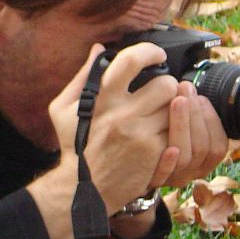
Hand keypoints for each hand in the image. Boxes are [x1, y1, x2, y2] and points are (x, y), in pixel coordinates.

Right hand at [47, 42, 178, 213]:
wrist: (83, 187)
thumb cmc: (74, 145)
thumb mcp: (62, 109)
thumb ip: (81, 77)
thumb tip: (98, 50)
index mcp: (101, 99)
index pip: (131, 61)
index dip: (149, 52)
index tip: (156, 55)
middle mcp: (122, 114)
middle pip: (166, 84)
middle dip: (167, 86)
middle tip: (161, 93)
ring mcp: (141, 134)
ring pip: (176, 108)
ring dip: (173, 109)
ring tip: (161, 115)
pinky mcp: (154, 152)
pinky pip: (177, 130)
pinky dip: (173, 131)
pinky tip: (161, 135)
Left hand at [155, 81, 229, 186]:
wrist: (123, 172)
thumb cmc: (152, 144)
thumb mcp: (174, 131)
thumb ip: (187, 117)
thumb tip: (189, 88)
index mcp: (202, 162)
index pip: (217, 145)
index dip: (211, 120)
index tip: (200, 97)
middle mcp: (190, 172)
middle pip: (203, 148)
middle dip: (196, 115)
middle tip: (186, 89)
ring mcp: (172, 178)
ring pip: (186, 158)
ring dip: (183, 126)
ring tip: (176, 101)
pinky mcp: (151, 181)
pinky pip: (163, 176)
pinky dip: (168, 162)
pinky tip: (168, 147)